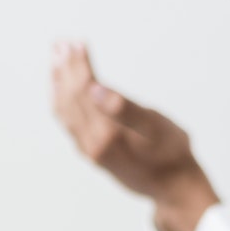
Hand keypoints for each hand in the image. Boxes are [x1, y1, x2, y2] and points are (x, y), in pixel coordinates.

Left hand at [51, 41, 220, 230]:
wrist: (174, 188)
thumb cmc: (172, 153)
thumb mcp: (155, 127)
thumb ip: (124, 108)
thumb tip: (94, 89)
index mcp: (106, 132)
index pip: (84, 90)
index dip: (79, 64)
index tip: (75, 42)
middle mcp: (92, 142)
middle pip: (70, 99)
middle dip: (64, 70)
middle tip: (59, 44)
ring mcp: (90, 150)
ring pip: (65, 112)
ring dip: (59, 84)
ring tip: (55, 61)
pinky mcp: (93, 154)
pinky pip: (69, 124)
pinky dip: (62, 103)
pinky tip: (61, 94)